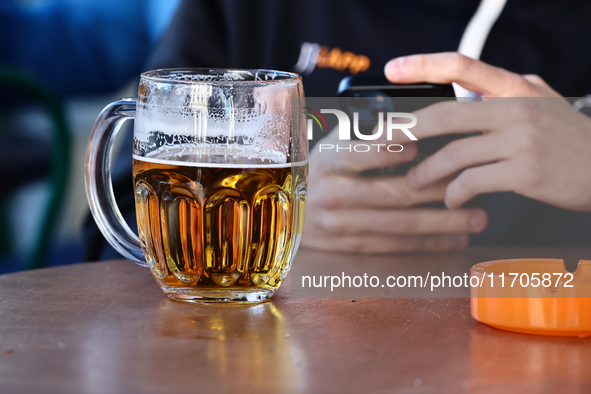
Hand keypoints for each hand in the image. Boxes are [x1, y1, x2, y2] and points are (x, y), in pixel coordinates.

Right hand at [301, 126, 487, 252]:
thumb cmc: (322, 171)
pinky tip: (454, 238)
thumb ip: (364, 134)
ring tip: (477, 218)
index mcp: (329, 161)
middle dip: (437, 190)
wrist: (288, 212)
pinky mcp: (350, 247)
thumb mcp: (333, 145)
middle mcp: (332, 194)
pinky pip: (394, 246)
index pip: (363, 153)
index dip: (394, 151)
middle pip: (393, 194)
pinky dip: (428, 243)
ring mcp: (339, 225)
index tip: (424, 146)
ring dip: (443, 223)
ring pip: (400, 226)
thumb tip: (410, 120)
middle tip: (472, 185)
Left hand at [383, 52, 590, 211]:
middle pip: (445, 115)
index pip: (462, 65)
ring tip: (413, 183)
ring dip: (426, 172)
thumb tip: (471, 89)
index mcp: (515, 87)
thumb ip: (508, 92)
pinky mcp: (525, 170)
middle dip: (406, 131)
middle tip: (381, 144)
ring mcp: (522, 139)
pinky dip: (454, 193)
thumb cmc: (569, 139)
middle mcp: (516, 108)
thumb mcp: (543, 102)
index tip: (392, 70)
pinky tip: (451, 200)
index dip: (423, 65)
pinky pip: (473, 182)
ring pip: (454, 154)